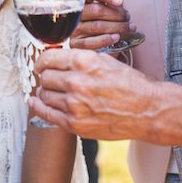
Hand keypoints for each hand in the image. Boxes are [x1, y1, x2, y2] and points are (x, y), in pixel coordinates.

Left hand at [28, 48, 156, 140]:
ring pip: (45, 94)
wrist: (147, 110)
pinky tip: (35, 102)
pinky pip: (47, 113)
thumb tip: (59, 59)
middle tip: (50, 78)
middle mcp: (76, 81)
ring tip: (52, 91)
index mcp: (84, 62)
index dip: (42, 61)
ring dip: (46, 92)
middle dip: (46, 76)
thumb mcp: (105, 60)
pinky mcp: (75, 124)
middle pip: (45, 77)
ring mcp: (74, 105)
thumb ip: (80, 59)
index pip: (48, 58)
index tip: (41, 64)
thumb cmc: (130, 84)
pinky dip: (38, 106)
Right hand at [69, 0, 131, 50]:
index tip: (121, 1)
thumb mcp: (107, 5)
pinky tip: (117, 37)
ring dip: (117, 27)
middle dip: (117, 14)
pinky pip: (90, 42)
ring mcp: (74, 28)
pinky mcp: (75, 43)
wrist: (94, 41)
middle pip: (97, 10)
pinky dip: (106, 40)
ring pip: (96, 26)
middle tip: (128, 17)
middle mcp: (75, 13)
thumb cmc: (101, 19)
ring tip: (129, 27)